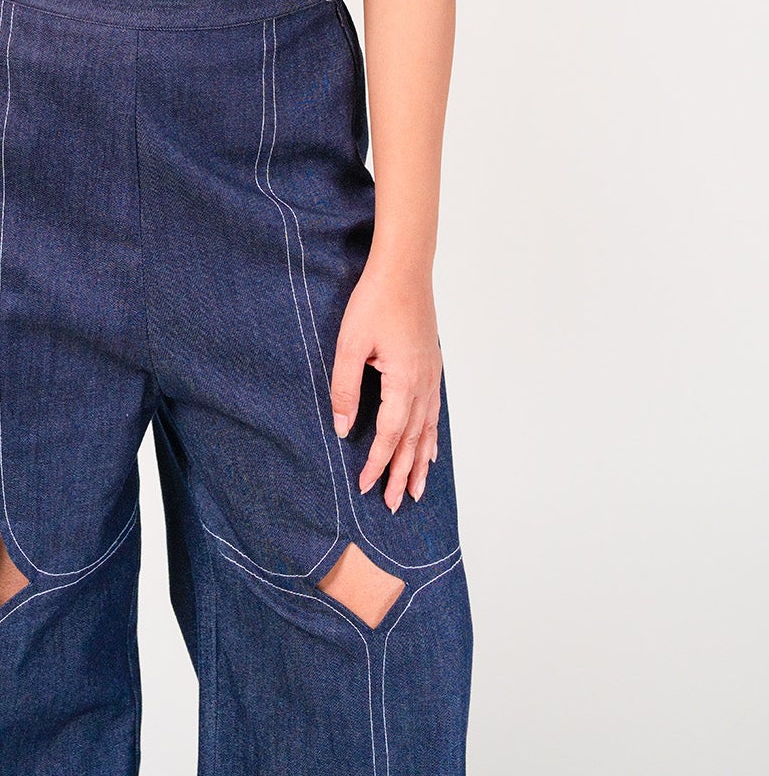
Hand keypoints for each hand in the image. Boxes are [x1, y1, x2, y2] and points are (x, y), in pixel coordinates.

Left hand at [329, 261, 442, 512]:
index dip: (377, 463)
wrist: (405, 270)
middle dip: (402, 474)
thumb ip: (345, 388)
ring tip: (416, 491)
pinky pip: (435, 412)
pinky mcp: (432, 366)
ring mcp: (432, 376)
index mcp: (403, 382)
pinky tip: (431, 449)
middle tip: (394, 504)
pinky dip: (432, 437)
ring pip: (427, 430)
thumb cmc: (375, 302)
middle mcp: (423, 385)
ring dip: (420, 462)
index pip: (389, 434)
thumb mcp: (350, 345)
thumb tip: (341, 426)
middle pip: (412, 440)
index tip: (366, 487)